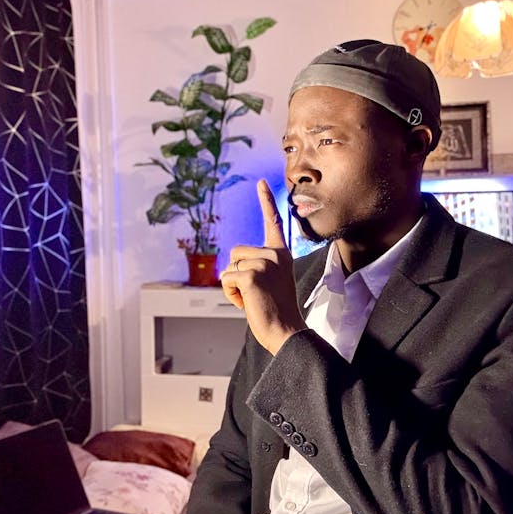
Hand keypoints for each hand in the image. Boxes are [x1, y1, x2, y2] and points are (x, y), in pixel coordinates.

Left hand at [219, 179, 305, 354]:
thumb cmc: (276, 311)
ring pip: (229, 266)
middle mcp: (275, 254)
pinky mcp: (252, 274)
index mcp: (281, 254)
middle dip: (237, 275)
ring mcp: (264, 262)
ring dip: (233, 286)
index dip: (267, 201)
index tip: (262, 182)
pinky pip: (226, 279)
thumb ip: (256, 268)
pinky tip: (248, 303)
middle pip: (236, 253)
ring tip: (254, 298)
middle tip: (256, 294)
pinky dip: (230, 294)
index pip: (273, 222)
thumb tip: (230, 269)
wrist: (287, 331)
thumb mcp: (269, 282)